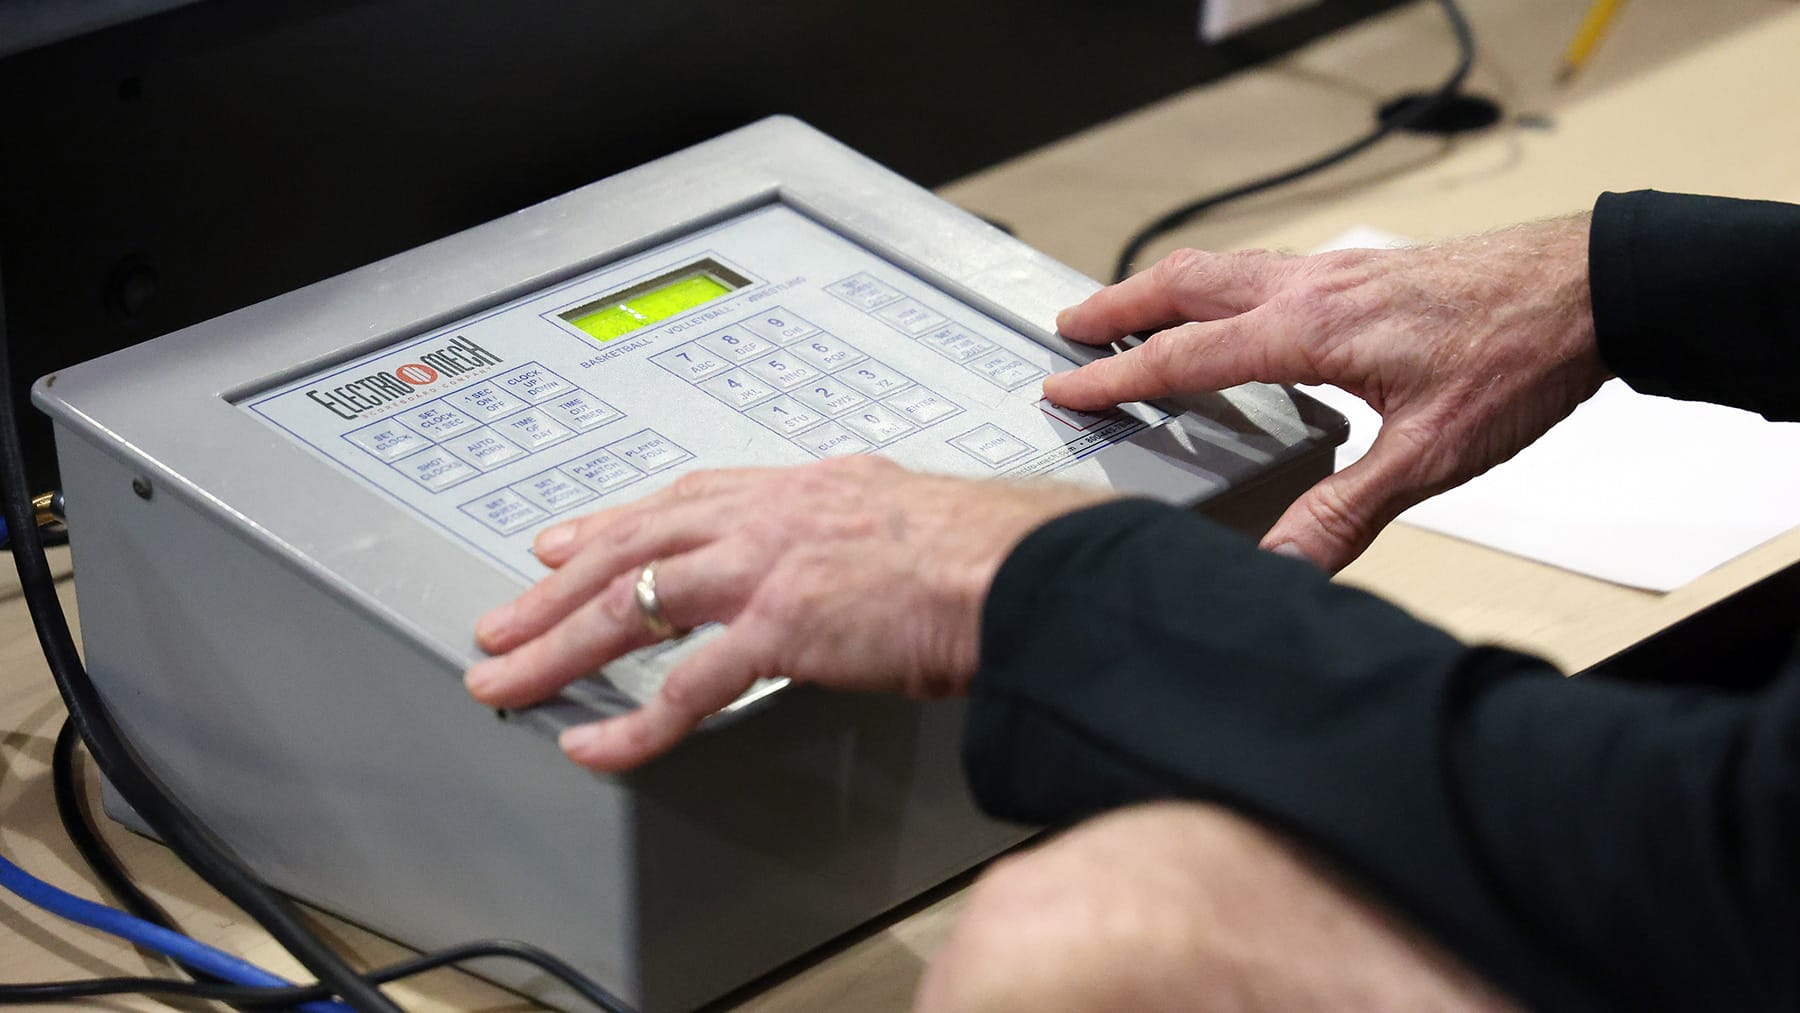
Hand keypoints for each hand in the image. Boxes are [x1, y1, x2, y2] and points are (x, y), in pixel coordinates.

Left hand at [464, 457, 1112, 770]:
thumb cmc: (986, 549)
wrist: (1026, 567)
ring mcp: (769, 567)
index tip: (564, 541)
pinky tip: (596, 749)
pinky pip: (687, 685)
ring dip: (559, 646)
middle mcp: (769, 516)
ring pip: (634, 604)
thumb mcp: (897, 513)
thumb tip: (839, 546)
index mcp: (797, 488)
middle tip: (501, 622)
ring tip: (508, 681)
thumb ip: (848, 525)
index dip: (611, 524)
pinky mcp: (784, 626)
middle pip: (632, 548)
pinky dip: (634, 723)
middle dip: (554, 588)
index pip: (680, 501)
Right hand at [1044, 216, 1609, 571]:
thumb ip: (1345, 512)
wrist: (1589, 290)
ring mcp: (1336, 271)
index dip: (1115, 376)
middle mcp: (1311, 288)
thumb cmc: (1518, 355)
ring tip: (1130, 309)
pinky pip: (1263, 268)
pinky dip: (1218, 285)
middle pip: (1184, 282)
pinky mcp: (1364, 271)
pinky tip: (1236, 312)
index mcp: (1310, 329)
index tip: (1063, 386)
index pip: (1183, 354)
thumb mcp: (1430, 454)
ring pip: (1222, 267)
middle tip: (1068, 324)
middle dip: (1116, 303)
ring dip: (1163, 287)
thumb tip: (1282, 566)